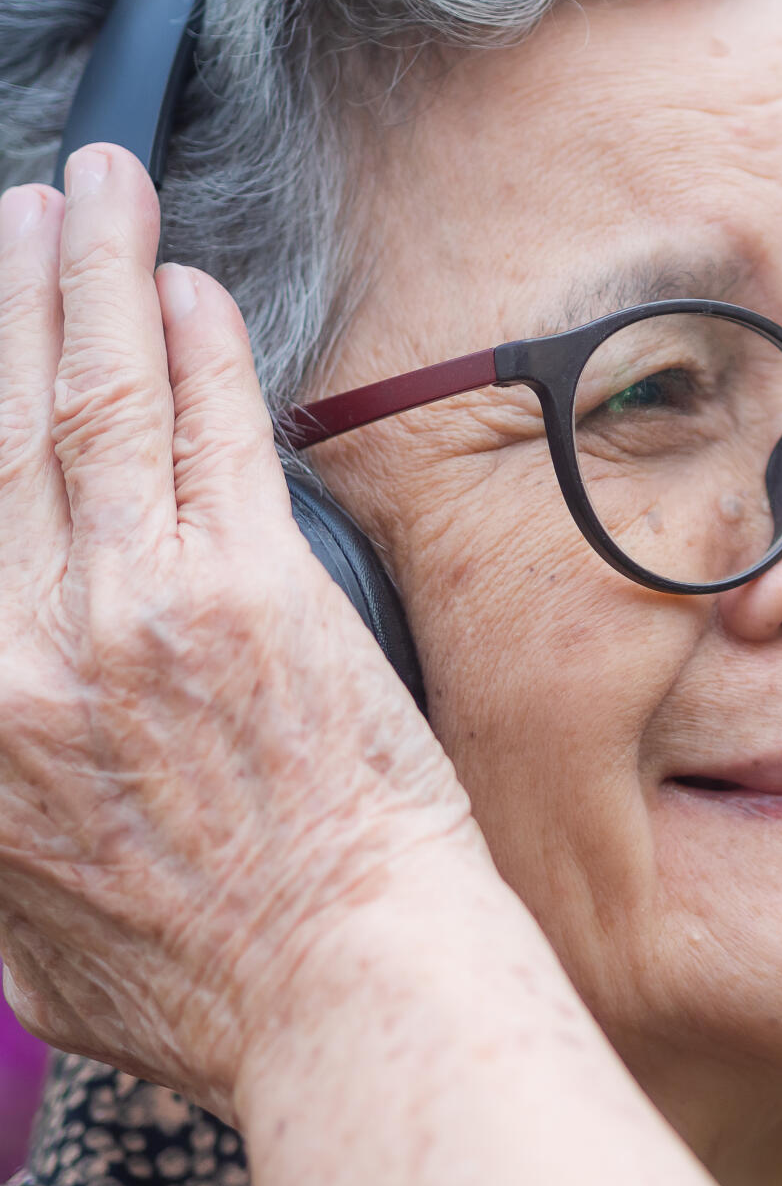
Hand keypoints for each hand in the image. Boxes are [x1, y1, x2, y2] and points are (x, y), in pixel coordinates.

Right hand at [0, 146, 481, 1117]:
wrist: (343, 986)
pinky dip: (202, 359)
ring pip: (102, 413)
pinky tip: (192, 294)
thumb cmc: (203, 976)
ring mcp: (148, 613)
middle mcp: (30, 650)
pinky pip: (220, 445)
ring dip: (96, 288)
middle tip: (20, 211)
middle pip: (0, 435)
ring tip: (93, 200)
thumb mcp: (18, 927)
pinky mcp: (266, 596)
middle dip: (9, 300)